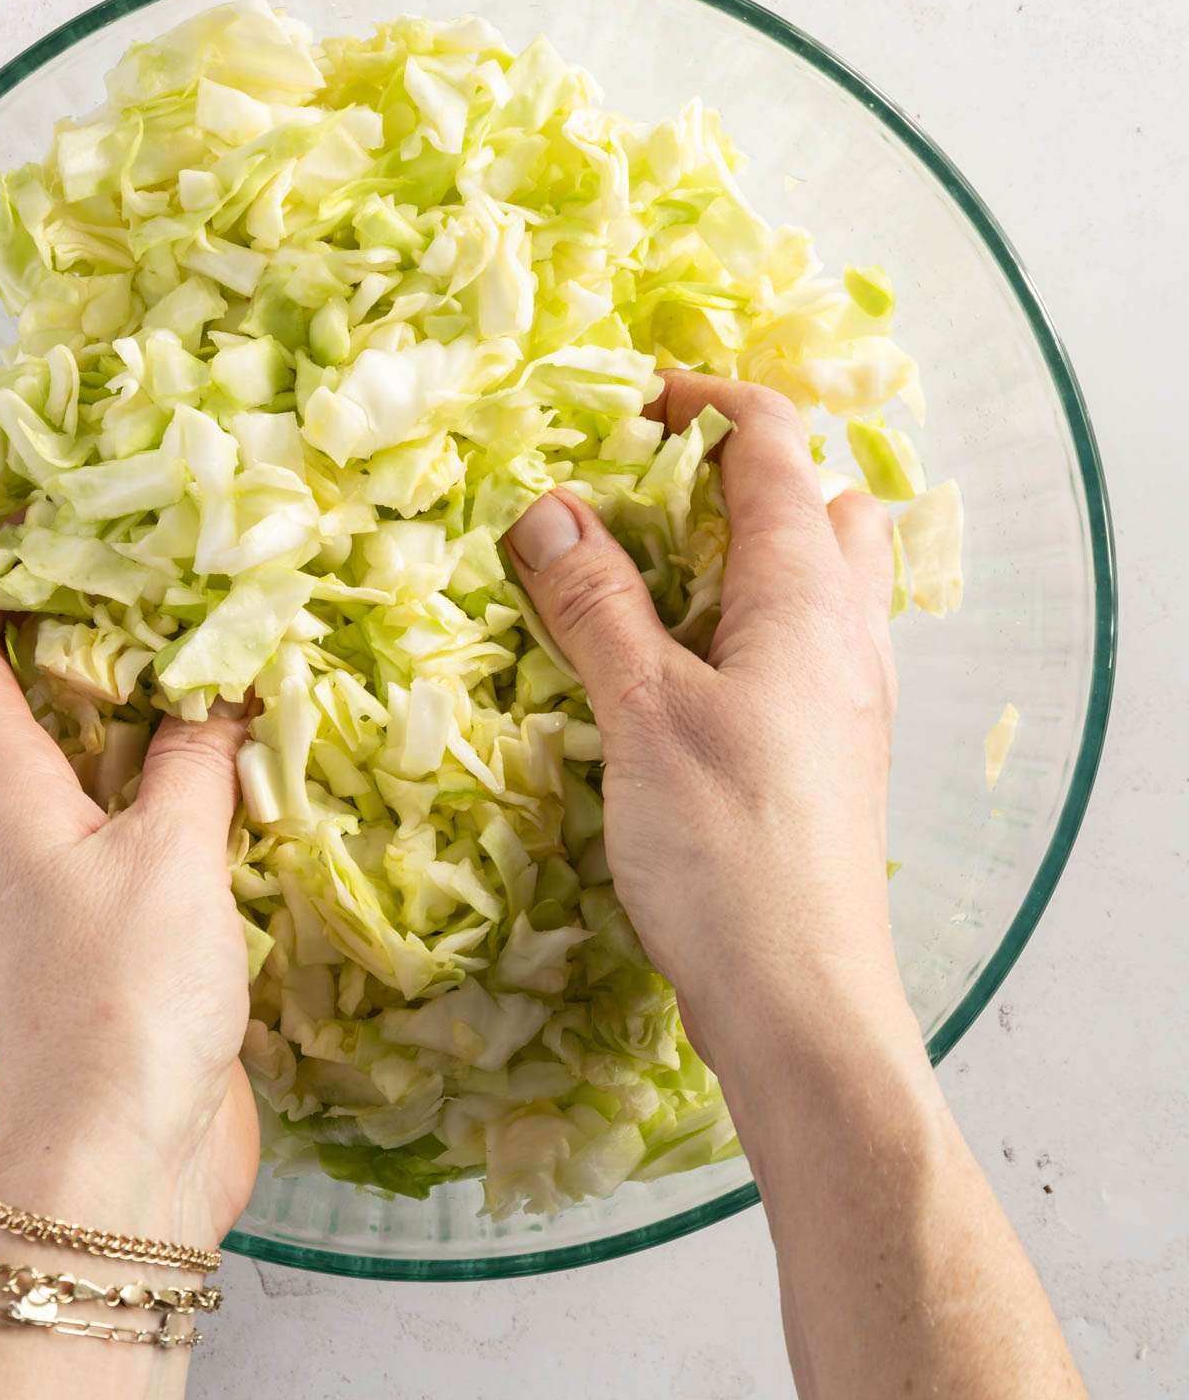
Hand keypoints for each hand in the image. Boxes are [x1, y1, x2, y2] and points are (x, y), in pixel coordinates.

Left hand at [0, 628, 256, 1248]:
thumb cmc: (124, 999)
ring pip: (106, 774)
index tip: (34, 536)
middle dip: (89, 645)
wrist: (122, 1161)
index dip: (3, 601)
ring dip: (152, 719)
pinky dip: (194, 792)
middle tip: (161, 579)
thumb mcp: (170, 858)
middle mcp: (29, 836)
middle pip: (41, 714)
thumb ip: (196, 762)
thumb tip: (224, 683)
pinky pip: (156, 835)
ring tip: (222, 655)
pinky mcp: (129, 935)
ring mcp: (76, 888)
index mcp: (11, 802)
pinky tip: (256, 771)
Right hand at [506, 369, 903, 1066]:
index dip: (706, 400)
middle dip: (745, 468)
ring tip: (660, 576)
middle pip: (823, 498)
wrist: (804, 999)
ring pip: (825, 574)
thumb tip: (548, 509)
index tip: (630, 407)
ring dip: (752, 548)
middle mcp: (847, 629)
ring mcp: (852, 692)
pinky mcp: (837, 748)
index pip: (775, 443)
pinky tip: (690, 669)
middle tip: (651, 493)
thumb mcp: (643, 713)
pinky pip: (811, 643)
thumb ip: (598, 604)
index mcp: (807, 593)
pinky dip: (756, 620)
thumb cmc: (728, 850)